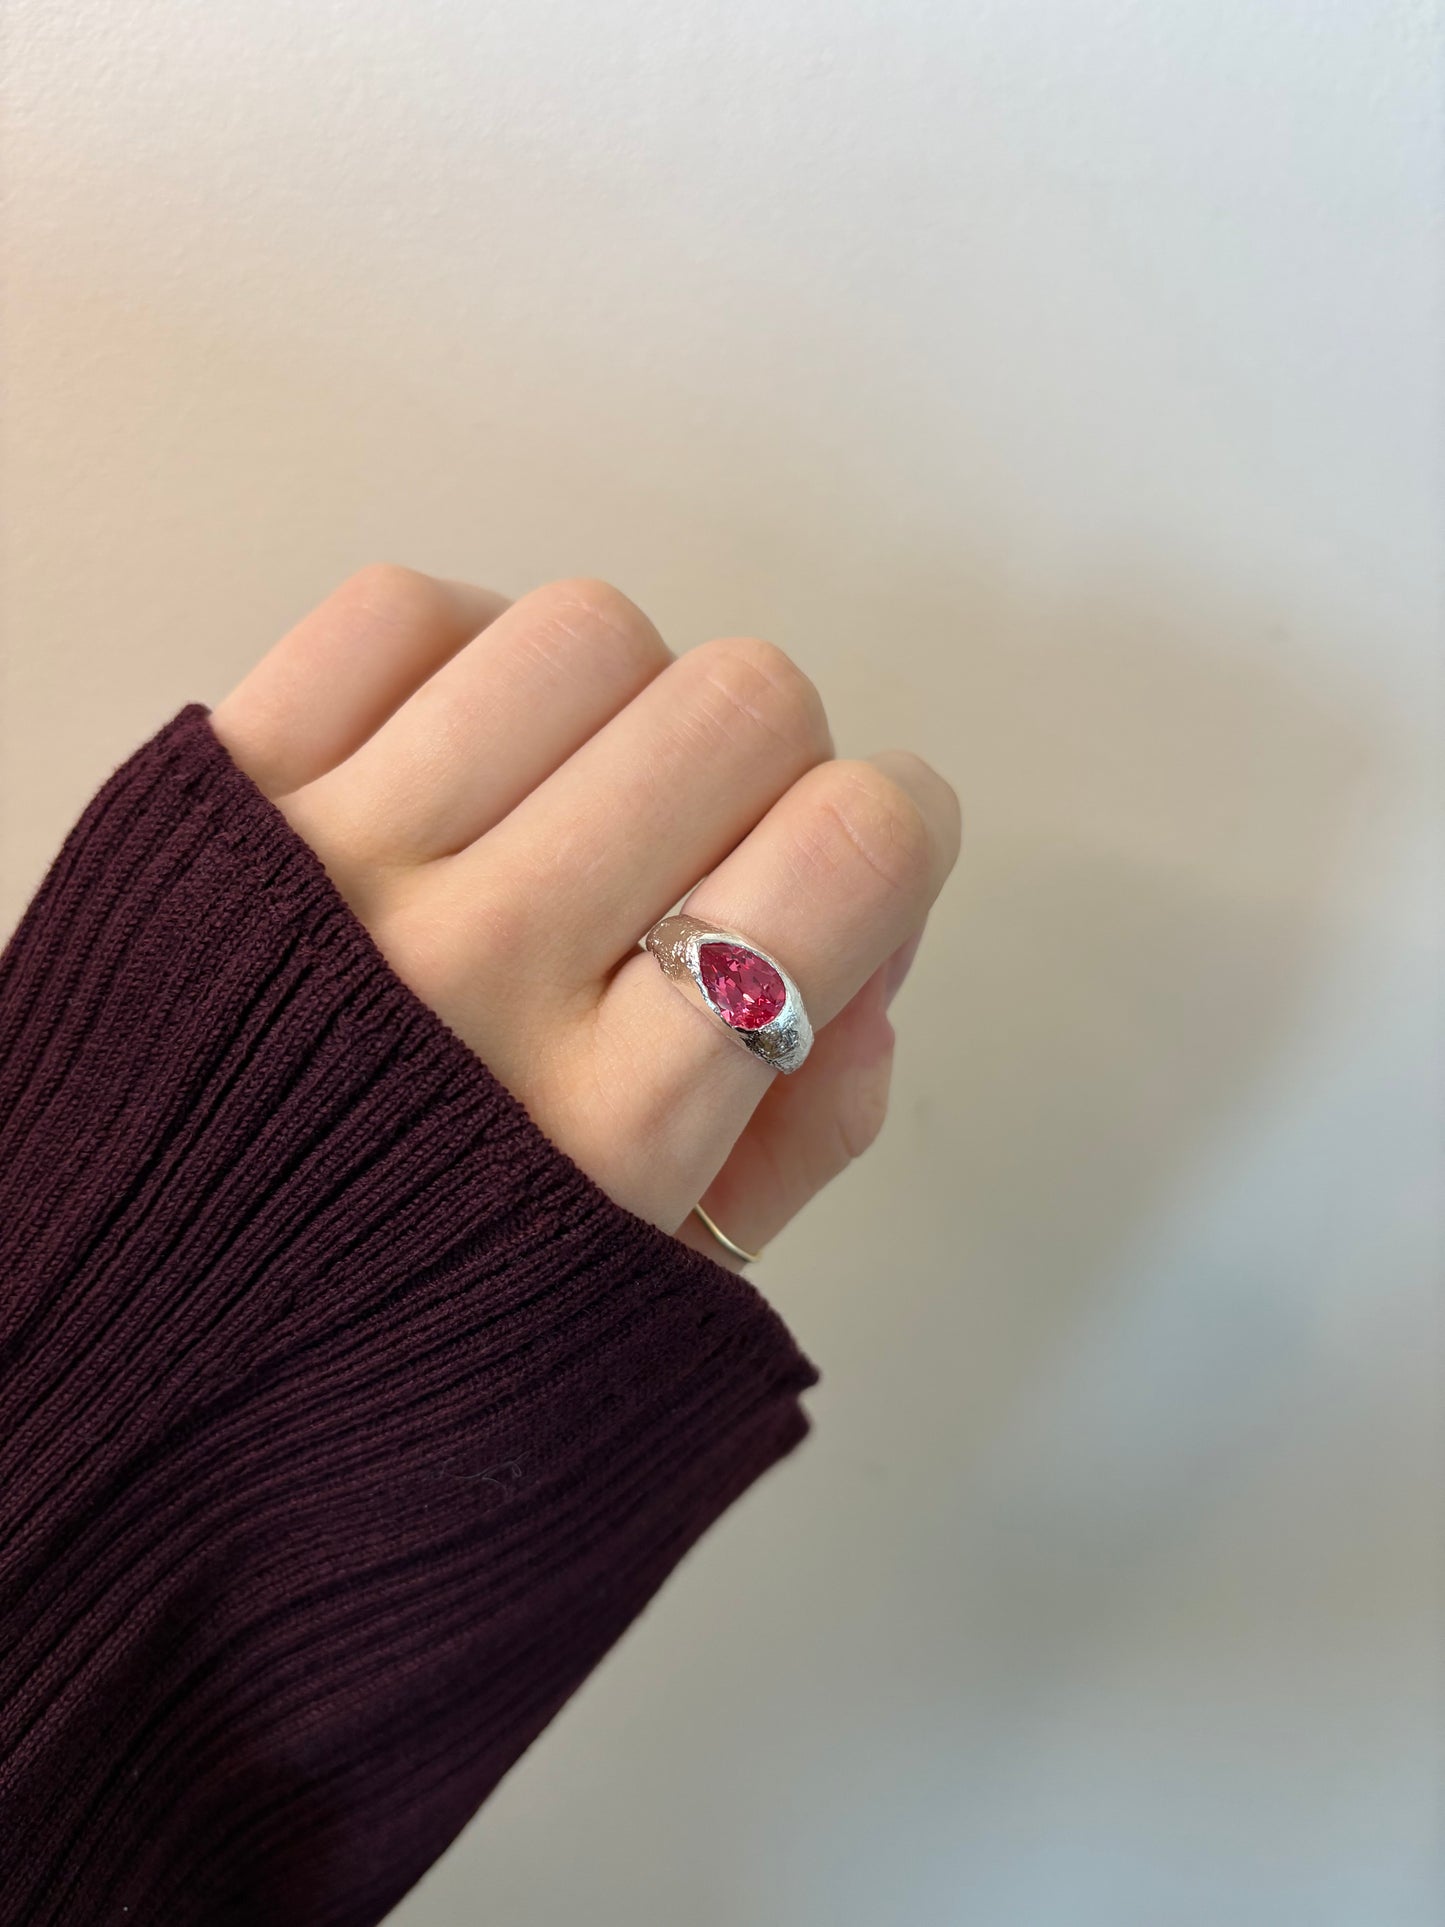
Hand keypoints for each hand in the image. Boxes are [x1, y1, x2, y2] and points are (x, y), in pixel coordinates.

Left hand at [212, 568, 959, 1268]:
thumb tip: (868, 963)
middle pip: (740, 707)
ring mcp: (338, 870)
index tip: (855, 862)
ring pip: (587, 634)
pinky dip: (463, 654)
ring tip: (571, 798)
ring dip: (620, 703)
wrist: (103, 1358)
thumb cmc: (388, 1336)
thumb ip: (801, 1141)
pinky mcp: (217, 801)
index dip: (902, 828)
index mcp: (616, 1125)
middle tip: (707, 846)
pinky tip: (459, 755)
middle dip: (771, 764)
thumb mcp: (648, 1308)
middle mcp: (483, 976)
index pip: (849, 851)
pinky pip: (400, 612)